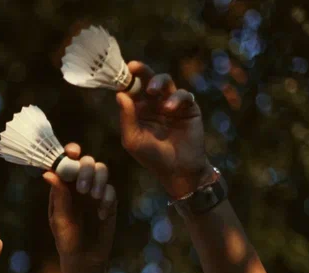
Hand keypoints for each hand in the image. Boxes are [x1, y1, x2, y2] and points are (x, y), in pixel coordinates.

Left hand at [43, 143, 116, 265]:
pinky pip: (111, 190)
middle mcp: (79, 185)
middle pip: (87, 161)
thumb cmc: (67, 240)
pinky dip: (107, 198)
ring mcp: (95, 192)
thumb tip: (48, 173)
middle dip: (86, 169)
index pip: (66, 162)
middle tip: (83, 189)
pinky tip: (101, 215)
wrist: (85, 258)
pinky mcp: (109, 202)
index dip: (70, 152)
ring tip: (93, 197)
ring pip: (102, 170)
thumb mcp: (60, 219)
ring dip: (99, 179)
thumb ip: (58, 196)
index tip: (73, 153)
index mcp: (63, 186)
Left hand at [117, 61, 214, 198]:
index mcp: (138, 110)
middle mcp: (154, 104)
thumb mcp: (133, 140)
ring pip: (166, 82)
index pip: (131, 90)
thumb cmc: (152, 158)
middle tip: (133, 67)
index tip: (119, 72)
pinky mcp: (189, 108)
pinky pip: (184, 95)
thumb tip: (120, 94)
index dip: (126, 80)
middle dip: (142, 71)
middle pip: (148, 80)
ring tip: (152, 91)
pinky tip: (169, 108)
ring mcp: (172, 104)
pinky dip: (176, 98)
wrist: (178, 171)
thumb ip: (127, 118)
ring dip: (158, 82)